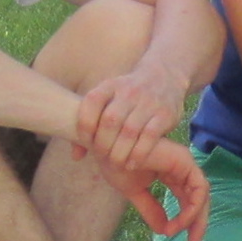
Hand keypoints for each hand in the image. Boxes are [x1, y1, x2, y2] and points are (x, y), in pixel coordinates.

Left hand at [68, 66, 187, 183]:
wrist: (165, 76)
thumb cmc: (128, 96)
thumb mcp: (109, 100)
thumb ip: (90, 125)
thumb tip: (76, 156)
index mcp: (110, 85)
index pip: (92, 101)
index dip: (84, 124)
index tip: (86, 141)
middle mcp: (129, 92)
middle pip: (110, 120)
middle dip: (103, 144)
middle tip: (102, 156)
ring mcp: (148, 102)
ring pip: (129, 131)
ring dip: (120, 152)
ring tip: (115, 164)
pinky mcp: (165, 114)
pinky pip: (149, 136)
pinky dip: (139, 154)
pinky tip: (132, 164)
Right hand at [92, 129, 210, 240]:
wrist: (105, 147)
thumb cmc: (115, 162)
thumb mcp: (135, 193)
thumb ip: (151, 210)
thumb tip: (164, 231)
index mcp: (171, 174)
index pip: (187, 200)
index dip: (188, 221)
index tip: (179, 239)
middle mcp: (180, 169)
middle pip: (198, 199)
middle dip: (199, 222)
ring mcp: (184, 163)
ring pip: (201, 195)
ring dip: (194, 217)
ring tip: (178, 232)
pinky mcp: (184, 160)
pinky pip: (198, 188)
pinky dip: (192, 207)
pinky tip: (179, 221)